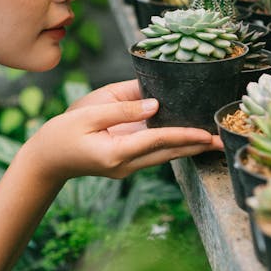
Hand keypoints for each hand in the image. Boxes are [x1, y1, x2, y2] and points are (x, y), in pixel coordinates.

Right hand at [27, 80, 221, 181]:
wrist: (47, 160)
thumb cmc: (62, 133)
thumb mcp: (88, 113)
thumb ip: (122, 107)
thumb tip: (155, 103)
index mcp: (116, 153)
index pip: (158, 141)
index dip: (184, 135)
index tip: (206, 133)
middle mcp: (126, 164)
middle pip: (169, 153)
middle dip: (197, 146)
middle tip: (223, 139)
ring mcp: (127, 167)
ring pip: (165, 155)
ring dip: (189, 147)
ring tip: (213, 138)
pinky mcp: (127, 162)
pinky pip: (155, 152)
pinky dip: (173, 144)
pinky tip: (188, 136)